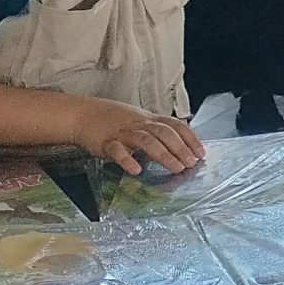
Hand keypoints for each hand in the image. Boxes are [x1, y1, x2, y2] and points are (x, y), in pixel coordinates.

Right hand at [69, 99, 205, 176]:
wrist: (82, 115)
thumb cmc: (113, 120)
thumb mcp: (139, 122)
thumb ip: (156, 133)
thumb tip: (177, 148)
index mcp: (149, 119)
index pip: (175, 126)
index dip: (190, 138)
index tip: (201, 153)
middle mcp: (139, 124)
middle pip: (164, 133)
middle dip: (180, 148)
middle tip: (191, 163)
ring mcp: (123, 132)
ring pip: (146, 141)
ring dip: (163, 155)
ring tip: (175, 168)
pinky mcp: (106, 142)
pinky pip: (117, 150)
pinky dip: (127, 159)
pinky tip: (136, 170)